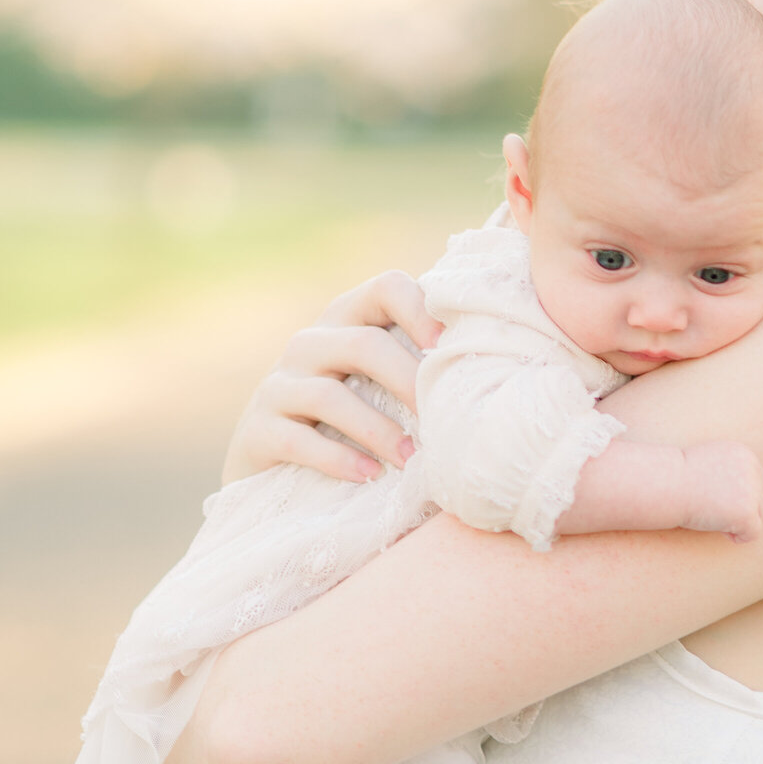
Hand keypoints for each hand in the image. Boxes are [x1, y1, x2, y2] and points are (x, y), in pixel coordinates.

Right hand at [221, 272, 443, 485]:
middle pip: (362, 342)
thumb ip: (424, 370)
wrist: (278, 471)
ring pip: (329, 394)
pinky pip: (297, 439)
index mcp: (349, 321)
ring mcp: (279, 386)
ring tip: (411, 459)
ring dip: (378, 430)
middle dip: (407, 381)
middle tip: (441, 420)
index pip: (386, 286)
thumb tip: (504, 373)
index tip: (451, 349)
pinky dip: (338, 459)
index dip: (422, 310)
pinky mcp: (258, 430)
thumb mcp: (387, 389)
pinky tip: (368, 477)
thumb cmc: (357, 425)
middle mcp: (310, 343)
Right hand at [680, 441, 762, 542]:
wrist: (666, 484)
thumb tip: (743, 492)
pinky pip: (752, 533)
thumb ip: (730, 471)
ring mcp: (752, 491)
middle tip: (711, 508)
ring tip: (713, 516)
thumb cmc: (679, 478)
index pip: (754, 482)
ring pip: (758, 515)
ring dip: (738, 521)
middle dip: (738, 508)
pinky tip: (717, 527)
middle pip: (759, 498)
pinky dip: (736, 536)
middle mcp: (753, 470)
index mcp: (745, 455)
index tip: (712, 497)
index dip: (735, 495)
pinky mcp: (747, 512)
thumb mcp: (709, 462)